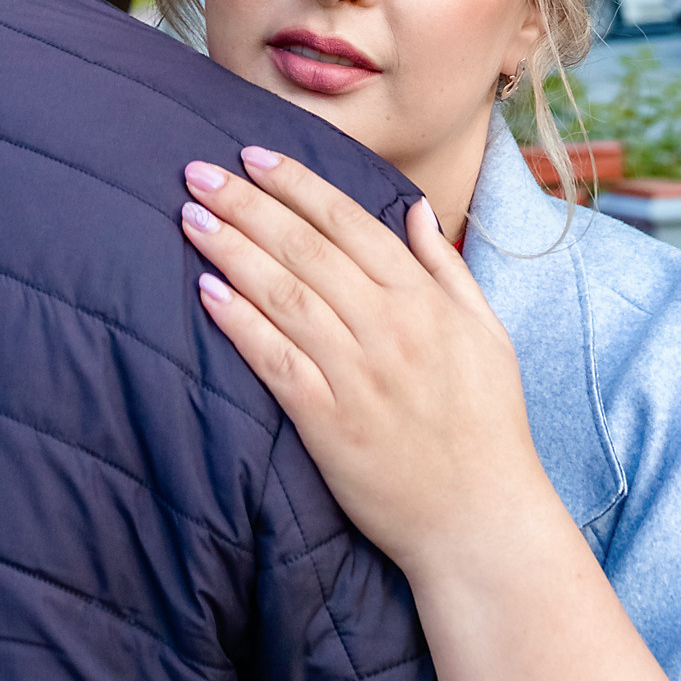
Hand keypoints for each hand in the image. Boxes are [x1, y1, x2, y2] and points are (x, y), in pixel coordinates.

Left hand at [182, 145, 540, 579]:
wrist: (482, 523)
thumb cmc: (489, 426)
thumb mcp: (486, 334)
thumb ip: (445, 267)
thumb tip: (413, 209)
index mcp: (425, 300)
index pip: (348, 222)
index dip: (296, 184)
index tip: (253, 156)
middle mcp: (389, 328)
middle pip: (304, 248)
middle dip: (246, 203)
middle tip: (197, 172)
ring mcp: (358, 375)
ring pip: (283, 295)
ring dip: (231, 250)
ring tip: (191, 217)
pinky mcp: (329, 424)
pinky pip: (274, 360)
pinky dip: (239, 322)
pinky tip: (206, 292)